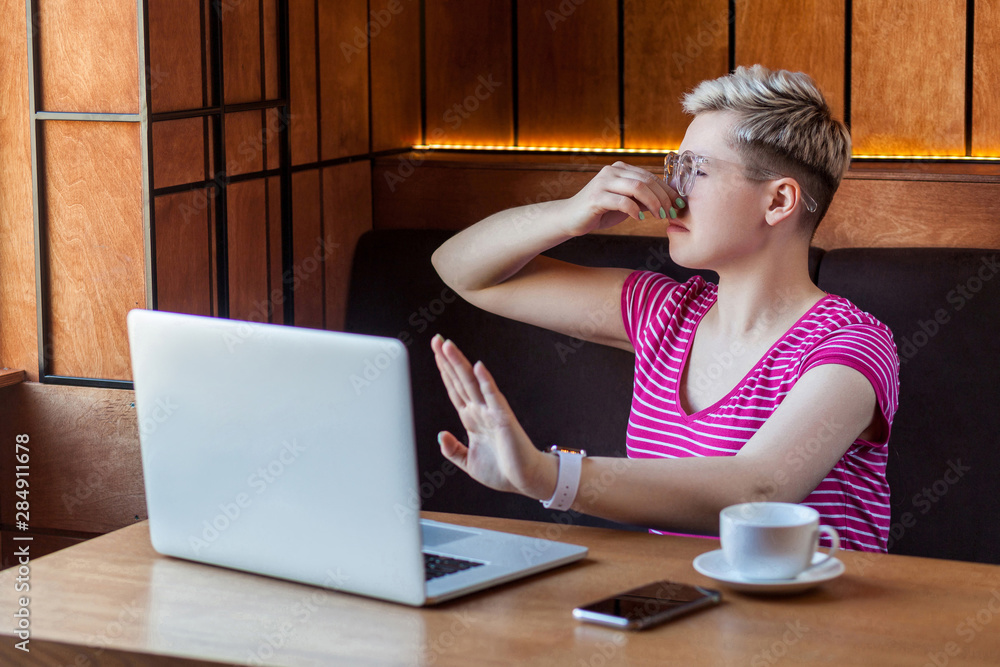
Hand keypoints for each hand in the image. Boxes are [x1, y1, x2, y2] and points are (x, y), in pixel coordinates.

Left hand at [430, 334, 555, 499]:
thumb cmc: (502, 471)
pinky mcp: (504, 419)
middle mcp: (480, 411)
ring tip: (448, 346)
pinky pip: (493, 397)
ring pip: (472, 383)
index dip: (444, 370)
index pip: (454, 388)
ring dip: (460, 364)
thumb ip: (453, 450)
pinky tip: (478, 367)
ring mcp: (492, 412)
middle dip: (447, 360)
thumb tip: (440, 435)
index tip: (435, 352)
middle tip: (436, 339)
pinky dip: (485, 382)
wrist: (526, 481)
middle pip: (460, 380)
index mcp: (471, 419)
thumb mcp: (469, 463)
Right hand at [559, 161, 679, 236]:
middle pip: (646, 181)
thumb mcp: (625, 203)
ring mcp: (603, 182)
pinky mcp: (596, 197)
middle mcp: (612, 171)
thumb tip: (667, 202)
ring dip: (653, 203)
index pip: (650, 176)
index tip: (678, 204)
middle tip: (671, 212)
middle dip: (663, 198)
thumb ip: (642, 199)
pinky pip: (622, 201)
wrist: (570, 218)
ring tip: (659, 216)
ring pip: (637, 188)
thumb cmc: (599, 211)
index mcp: (620, 169)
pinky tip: (639, 218)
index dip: (667, 190)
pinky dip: (635, 211)